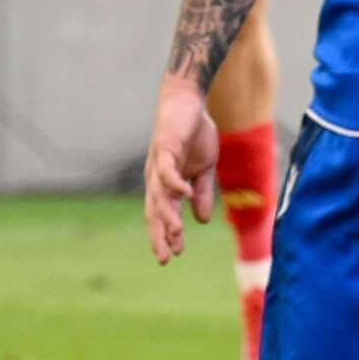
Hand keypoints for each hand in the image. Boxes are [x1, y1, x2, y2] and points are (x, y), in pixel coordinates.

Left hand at [142, 74, 218, 262]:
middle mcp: (157, 177)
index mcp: (165, 184)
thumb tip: (201, 221)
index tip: (174, 255)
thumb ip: (202, 193)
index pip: (161, 214)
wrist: (190, 101)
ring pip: (160, 196)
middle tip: (165, 257)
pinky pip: (167, 170)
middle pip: (155, 211)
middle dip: (159, 234)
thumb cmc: (195, 133)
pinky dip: (175, 184)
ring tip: (176, 234)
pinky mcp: (165, 147)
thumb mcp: (204, 169)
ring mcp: (159, 163)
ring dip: (168, 215)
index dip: (165, 234)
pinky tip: (185, 196)